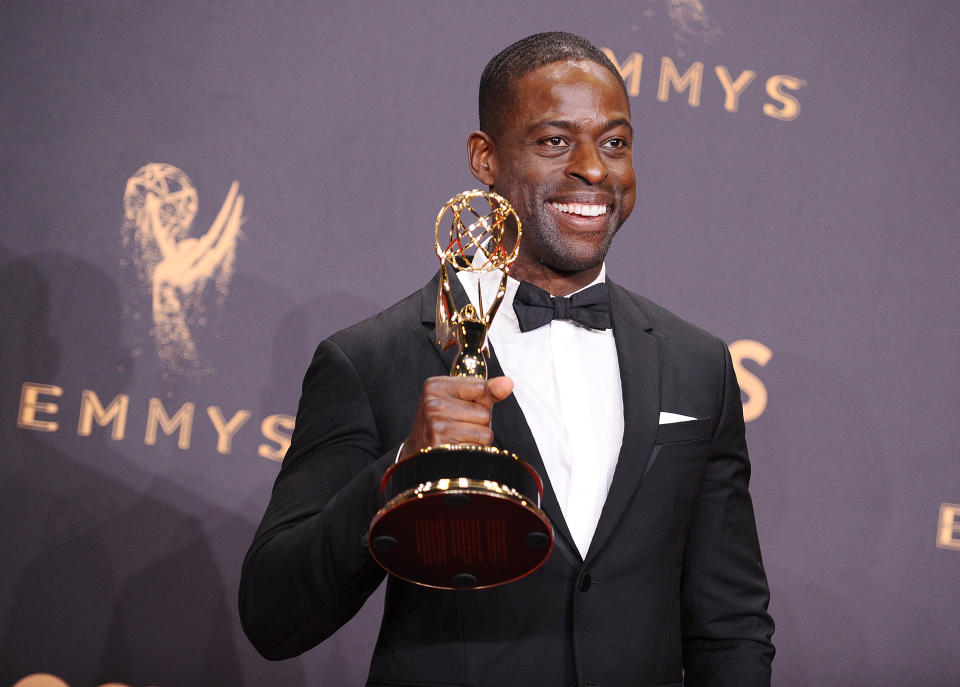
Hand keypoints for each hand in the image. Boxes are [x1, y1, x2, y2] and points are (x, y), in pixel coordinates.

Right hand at [399, 376, 513, 460]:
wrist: (420, 457)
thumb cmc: (443, 425)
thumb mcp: (461, 400)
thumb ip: (486, 391)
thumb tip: (507, 383)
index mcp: (435, 386)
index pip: (482, 388)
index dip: (481, 401)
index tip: (463, 407)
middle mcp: (432, 404)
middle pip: (485, 412)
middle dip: (480, 423)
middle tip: (460, 427)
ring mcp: (436, 426)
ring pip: (485, 432)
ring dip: (478, 439)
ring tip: (459, 438)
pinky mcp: (443, 447)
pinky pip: (478, 448)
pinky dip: (474, 452)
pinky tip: (458, 450)